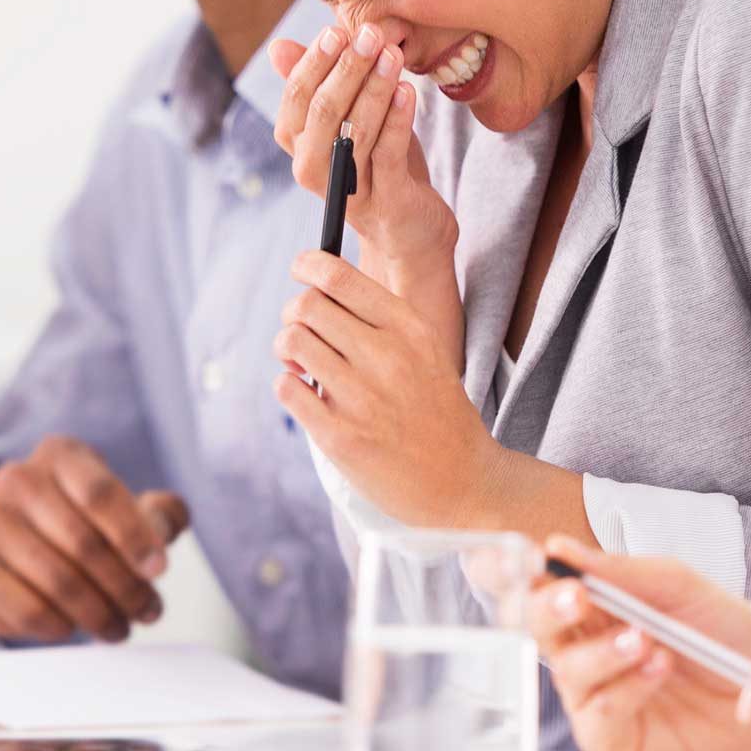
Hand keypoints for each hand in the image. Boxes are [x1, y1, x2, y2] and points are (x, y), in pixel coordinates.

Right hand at [0, 436, 189, 644]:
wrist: (19, 550)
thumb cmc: (85, 524)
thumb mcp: (130, 511)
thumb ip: (160, 515)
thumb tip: (162, 530)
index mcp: (61, 454)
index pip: (99, 493)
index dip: (134, 535)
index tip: (158, 570)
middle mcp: (18, 479)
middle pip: (82, 542)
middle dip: (125, 585)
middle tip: (147, 610)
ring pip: (58, 580)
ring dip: (99, 613)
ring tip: (120, 627)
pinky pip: (28, 608)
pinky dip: (61, 626)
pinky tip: (75, 626)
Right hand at [271, 25, 455, 277]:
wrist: (411, 232)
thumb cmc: (380, 167)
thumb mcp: (350, 120)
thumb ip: (318, 84)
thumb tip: (278, 46)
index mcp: (299, 147)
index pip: (296, 99)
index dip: (314, 63)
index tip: (337, 30)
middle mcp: (313, 171)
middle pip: (322, 112)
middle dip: (347, 68)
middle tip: (371, 33)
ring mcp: (349, 190)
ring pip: (355, 131)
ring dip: (374, 87)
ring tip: (393, 54)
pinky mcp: (386, 203)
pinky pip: (386, 154)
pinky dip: (396, 118)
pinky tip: (408, 90)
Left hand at [272, 250, 502, 528]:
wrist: (464, 484)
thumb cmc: (437, 412)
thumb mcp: (425, 351)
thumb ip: (377, 321)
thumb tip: (314, 295)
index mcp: (408, 328)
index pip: (338, 276)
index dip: (307, 266)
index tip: (300, 272)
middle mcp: (386, 356)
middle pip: (305, 305)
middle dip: (293, 315)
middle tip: (303, 336)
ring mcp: (361, 397)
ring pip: (291, 342)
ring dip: (287, 352)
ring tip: (305, 369)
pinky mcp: (340, 437)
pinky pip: (286, 388)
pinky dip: (289, 386)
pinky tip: (308, 397)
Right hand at [528, 535, 750, 750]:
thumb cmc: (728, 633)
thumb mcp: (678, 587)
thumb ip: (619, 570)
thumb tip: (557, 547)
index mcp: (594, 605)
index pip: (539, 586)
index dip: (523, 573)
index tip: (536, 560)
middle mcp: (586, 647)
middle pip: (535, 627)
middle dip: (549, 608)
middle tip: (579, 596)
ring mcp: (597, 694)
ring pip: (566, 671)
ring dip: (603, 652)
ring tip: (647, 640)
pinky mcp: (613, 736)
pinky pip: (596, 715)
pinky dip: (625, 689)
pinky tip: (659, 671)